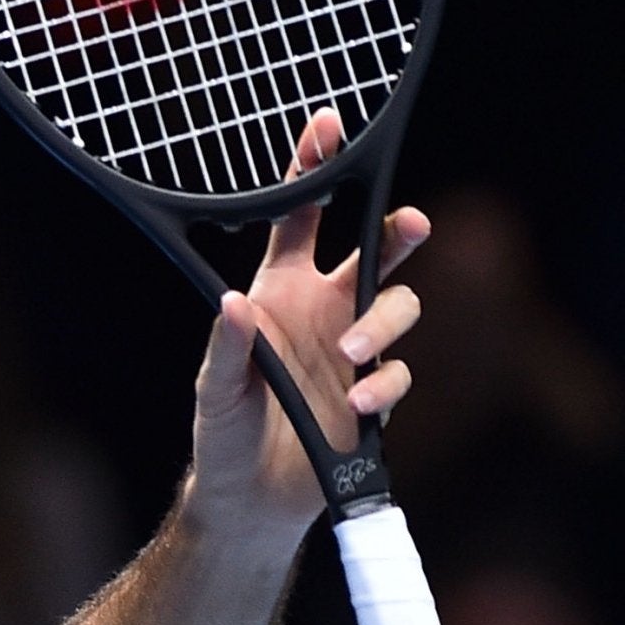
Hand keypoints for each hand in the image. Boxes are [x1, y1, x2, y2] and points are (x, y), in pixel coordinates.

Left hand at [185, 109, 428, 546]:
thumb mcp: (214, 388)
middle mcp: (322, 310)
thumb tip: (233, 303)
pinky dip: (386, 382)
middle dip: (397, 230)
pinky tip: (360, 401)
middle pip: (373, 252)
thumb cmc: (223, 431)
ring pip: (397, 305)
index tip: (327, 126)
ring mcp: (353, 349)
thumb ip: (227, 347)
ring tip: (351, 355)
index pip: (298, 219)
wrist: (250, 498)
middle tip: (410, 220)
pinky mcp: (374, 392)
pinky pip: (398, 372)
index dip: (311, 172)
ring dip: (382, 323)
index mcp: (278, 292)